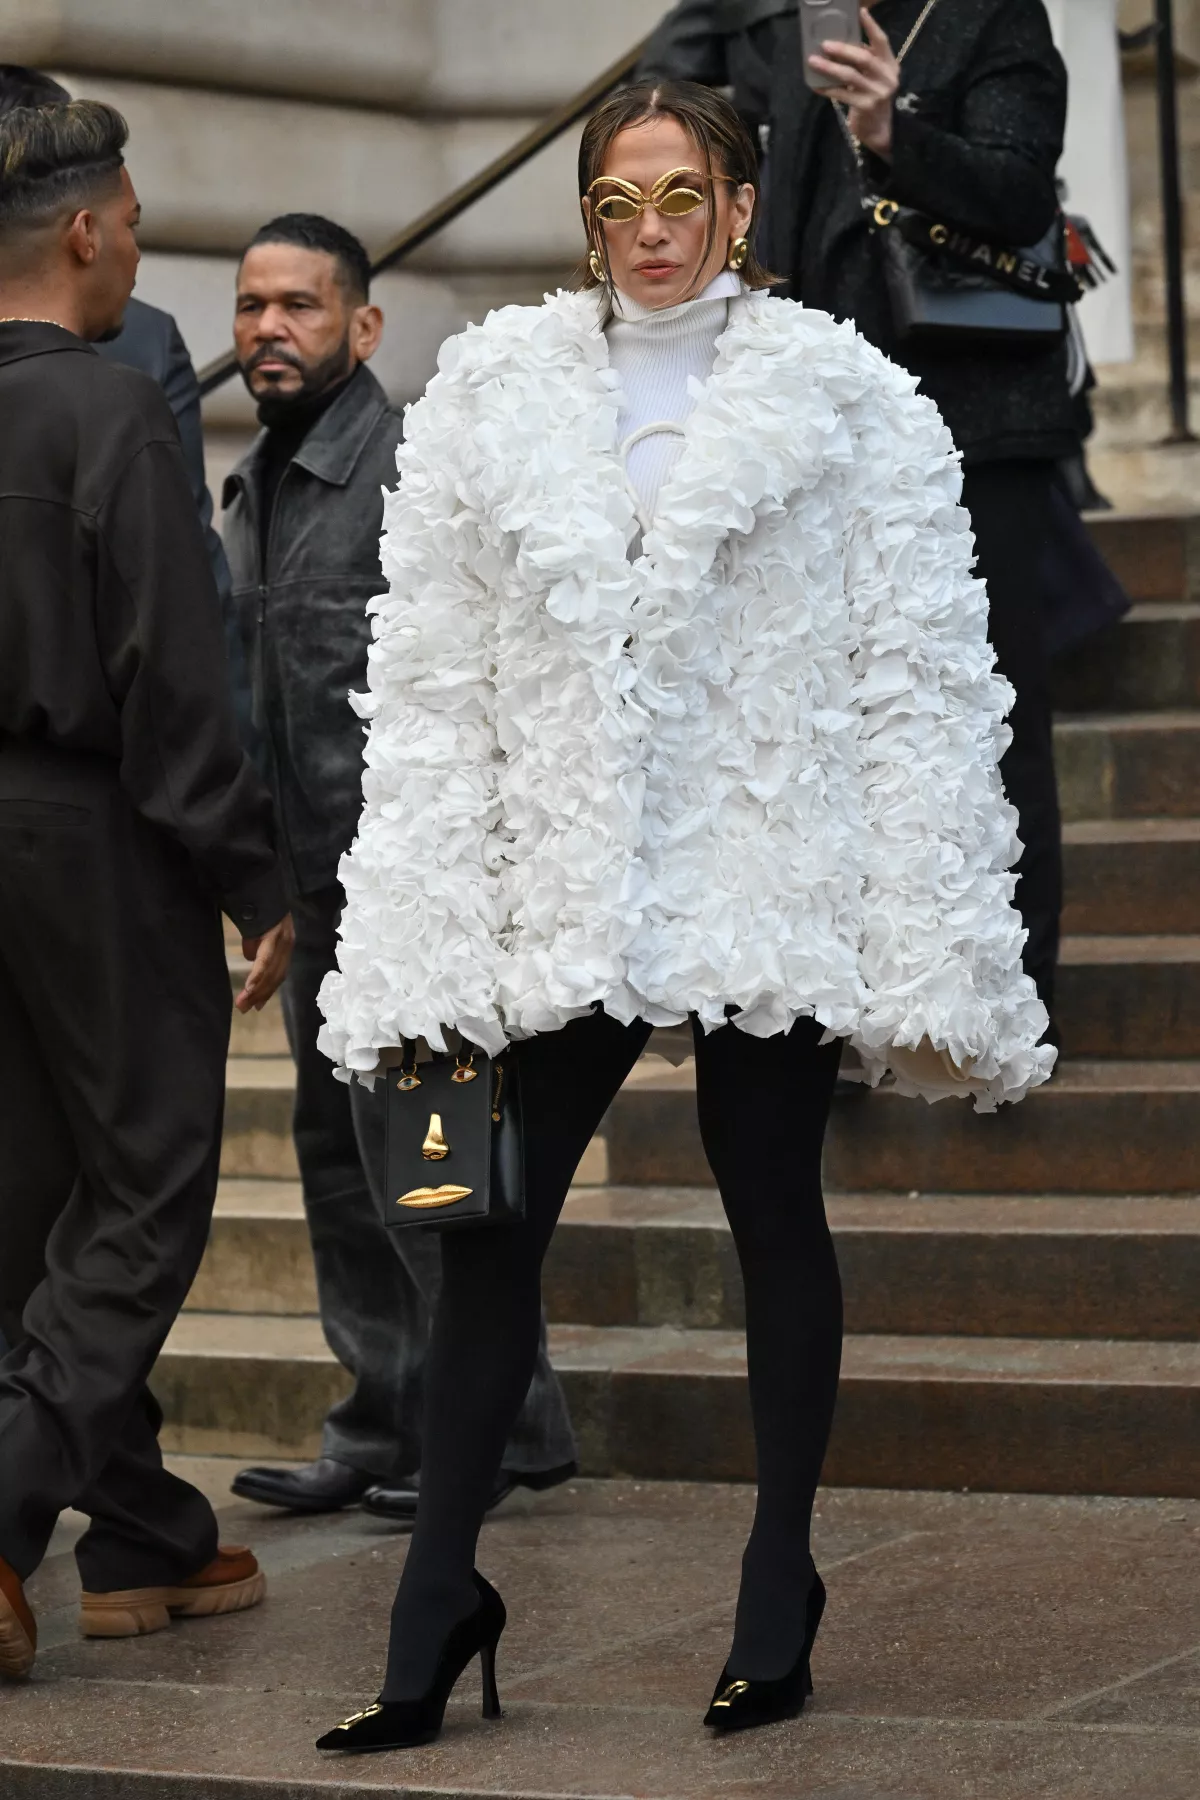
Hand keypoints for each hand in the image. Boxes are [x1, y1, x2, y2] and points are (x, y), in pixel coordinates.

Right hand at [236, 913, 294, 1012]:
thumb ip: (254, 944)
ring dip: (256, 989)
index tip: (256, 1005)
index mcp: (284, 943)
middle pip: (275, 975)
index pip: (278, 972)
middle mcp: (287, 943)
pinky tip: (250, 986)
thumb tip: (250, 958)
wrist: (256, 882)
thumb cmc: (255, 904)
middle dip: (260, 994)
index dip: (267, 990)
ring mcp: (282, 938)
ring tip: (243, 1002)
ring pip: (270, 971)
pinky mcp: (274, 934)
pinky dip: (258, 974)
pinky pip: (266, 958)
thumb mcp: (255, 929)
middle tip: (244, 1008)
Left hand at [808, 7, 899, 159]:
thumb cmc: (873, 97)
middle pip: (864, 58)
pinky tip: (816, 84)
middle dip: (843, 49)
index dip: (871, 26)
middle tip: (825, 44)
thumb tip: (845, 43)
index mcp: (890, 65)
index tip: (861, 12)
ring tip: (814, 61)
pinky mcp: (865, 106)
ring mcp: (877, 93)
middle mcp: (887, 78)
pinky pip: (842, 94)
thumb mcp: (875, 77)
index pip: (882, 41)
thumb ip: (867, 61)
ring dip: (829, 67)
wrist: (878, 129)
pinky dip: (827, 88)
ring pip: (850, 76)